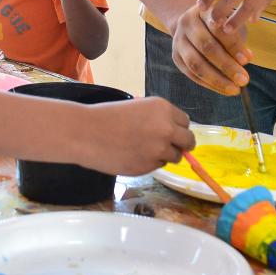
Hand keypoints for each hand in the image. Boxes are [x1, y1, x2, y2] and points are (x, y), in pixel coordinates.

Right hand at [80, 97, 195, 174]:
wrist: (86, 132)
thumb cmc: (107, 117)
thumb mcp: (138, 108)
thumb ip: (158, 119)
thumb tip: (174, 133)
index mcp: (163, 109)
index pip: (186, 122)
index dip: (178, 129)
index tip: (172, 133)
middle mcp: (166, 128)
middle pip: (188, 141)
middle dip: (181, 144)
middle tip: (170, 146)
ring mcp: (159, 149)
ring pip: (175, 157)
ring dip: (164, 155)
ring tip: (143, 149)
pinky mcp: (149, 166)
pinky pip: (158, 166)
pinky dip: (150, 163)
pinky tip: (132, 155)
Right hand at [170, 2, 250, 95]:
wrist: (193, 23)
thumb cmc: (220, 24)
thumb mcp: (230, 23)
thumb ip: (238, 38)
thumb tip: (246, 59)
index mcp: (203, 11)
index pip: (218, 29)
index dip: (232, 45)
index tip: (247, 59)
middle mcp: (187, 23)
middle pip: (206, 47)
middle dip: (226, 65)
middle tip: (244, 80)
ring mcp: (178, 41)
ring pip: (196, 64)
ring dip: (217, 79)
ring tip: (235, 89)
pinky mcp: (176, 57)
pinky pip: (192, 74)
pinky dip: (209, 84)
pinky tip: (224, 89)